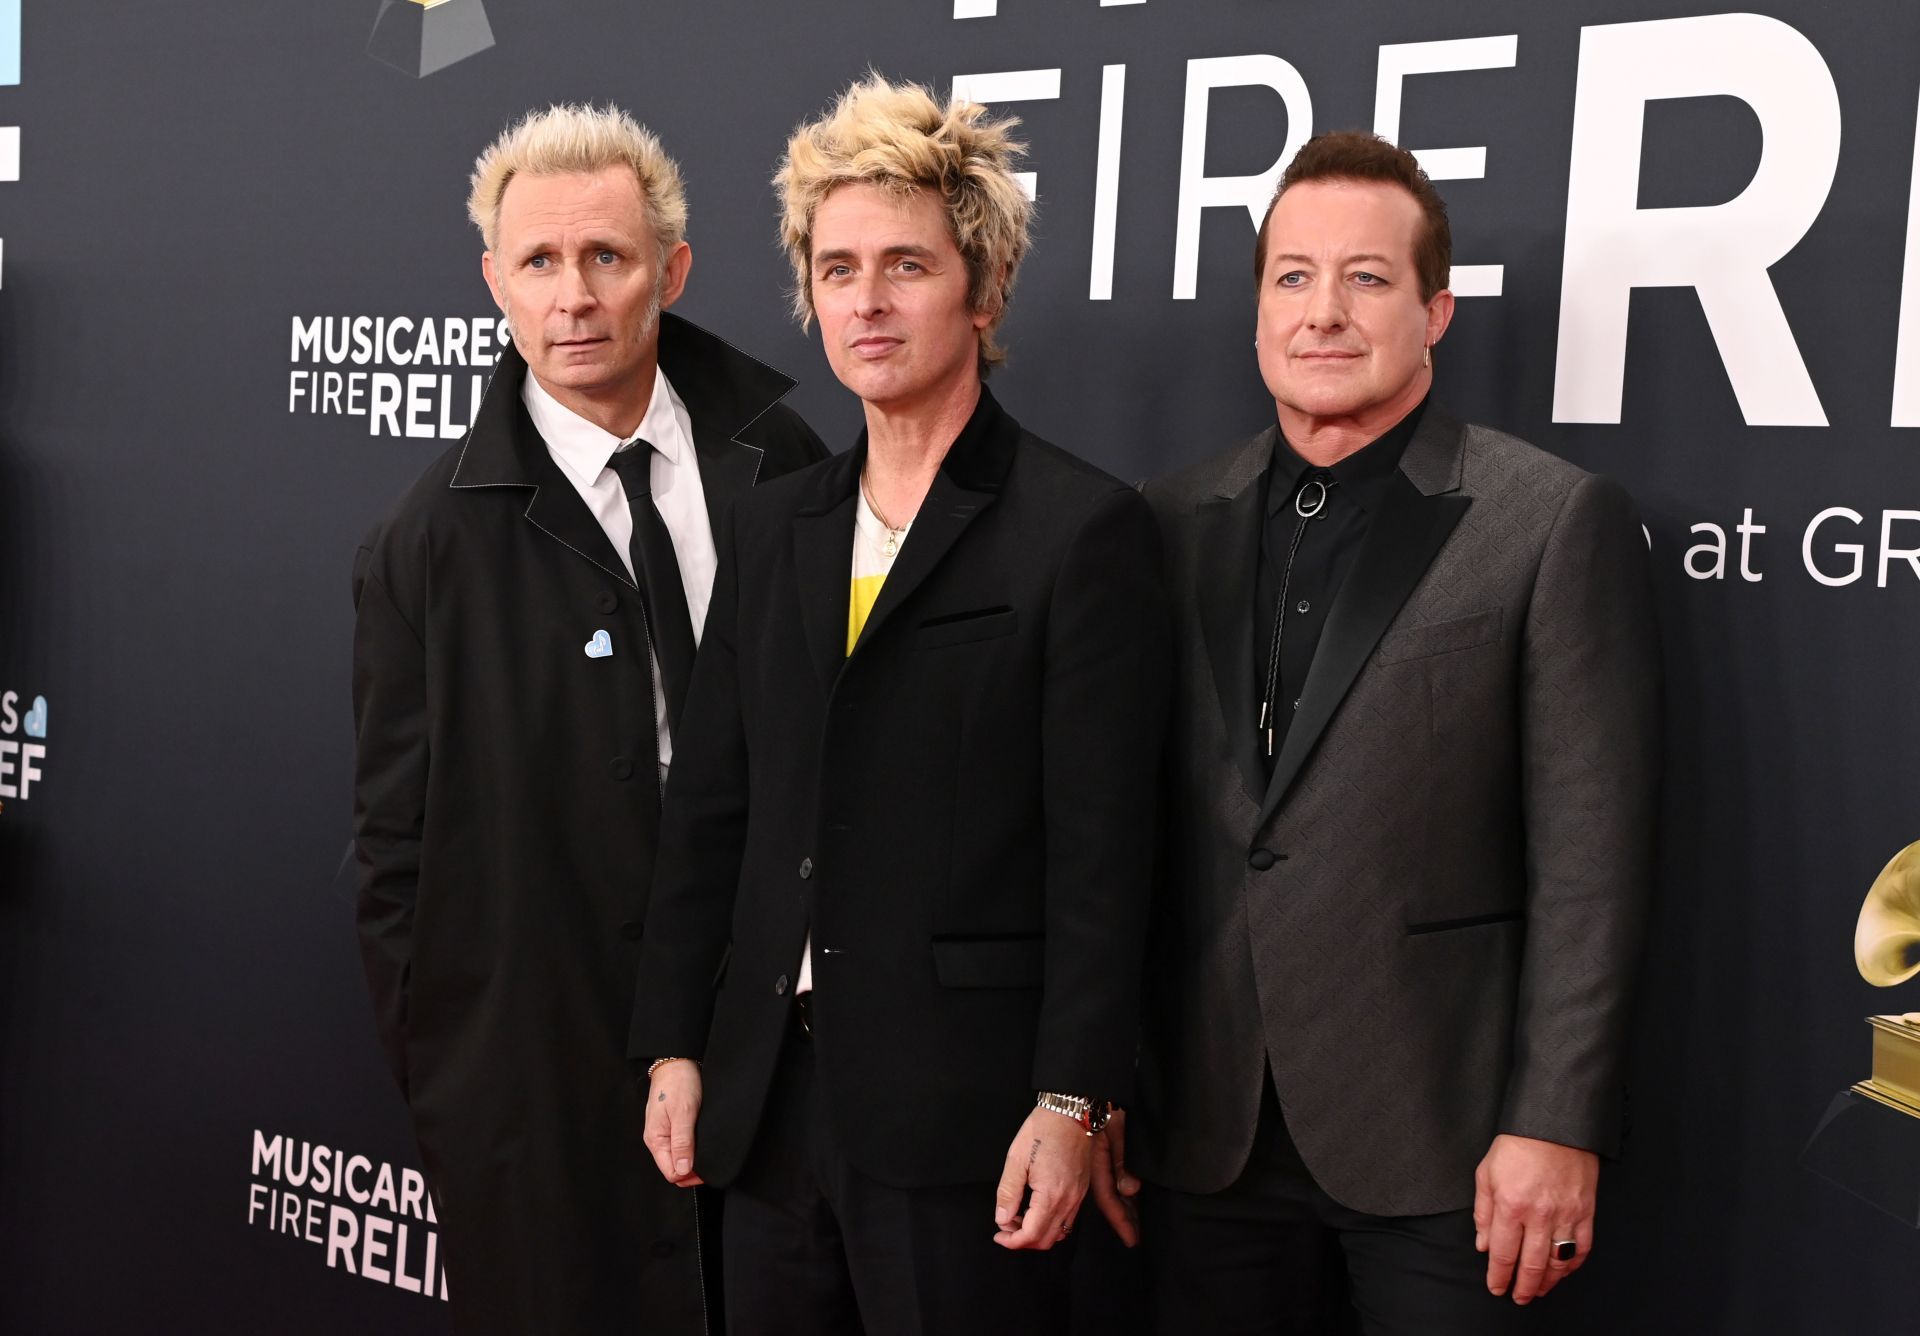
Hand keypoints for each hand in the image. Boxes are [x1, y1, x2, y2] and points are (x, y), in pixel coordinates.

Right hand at [643, 1060, 704, 1187]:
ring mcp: (665, 1133)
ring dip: (694, 1160)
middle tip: (712, 1164)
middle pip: (674, 1168)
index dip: (689, 1176)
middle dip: (693, 1171)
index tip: (707, 1172)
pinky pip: (681, 1146)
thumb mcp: (683, 1113)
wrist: (677, 1061)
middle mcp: (658, 1139)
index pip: (671, 1173)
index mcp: (656, 1140)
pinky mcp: (673, 1126)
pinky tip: (703, 1145)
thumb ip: (682, 1142)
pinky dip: (693, 1149)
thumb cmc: (678, 1083)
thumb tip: (683, 1171)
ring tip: (709, 1154)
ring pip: (679, 1158)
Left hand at [993, 1105, 1094, 1249]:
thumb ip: (1008, 1192)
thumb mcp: (1016, 1158)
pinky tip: (1036, 1210)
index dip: (1012, 1241)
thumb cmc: (1043, 1130)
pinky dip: (1051, 1224)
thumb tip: (1002, 1219)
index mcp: (1051, 1195)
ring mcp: (1078, 1197)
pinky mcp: (1081, 1190)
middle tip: (1006, 1227)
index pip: (1031, 1235)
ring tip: (1019, 1218)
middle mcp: (1068, 1201)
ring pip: (1059, 1233)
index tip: (999, 1235)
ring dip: (1037, 1234)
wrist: (1071, 1113)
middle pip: (1046, 1240)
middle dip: (1023, 1240)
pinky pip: (1068, 1220)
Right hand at [1088, 1106, 1140, 1246]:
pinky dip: (1120, 1197)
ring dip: (1123, 1211)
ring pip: (1110, 1195)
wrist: (1081, 1093)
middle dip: (1123, 1221)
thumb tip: (1130, 1190)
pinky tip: (1127, 1203)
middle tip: (1136, 1239)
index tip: (1132, 1240)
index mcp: (1096, 1167)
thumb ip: (1123, 1164)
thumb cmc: (1100, 1109)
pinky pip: (1109, 1184)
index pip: (1109, 1200)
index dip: (1120, 1221)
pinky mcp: (1096, 1161)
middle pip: (1110, 1202)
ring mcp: (1094, 1167)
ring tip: (1136, 1227)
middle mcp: (1094, 1171)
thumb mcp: (1116, 1134)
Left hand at [1472, 1133, 1597, 1303]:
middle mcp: (1539, 1215)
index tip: (1496, 1288)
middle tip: (1518, 1297)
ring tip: (1538, 1291)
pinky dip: (1573, 1266)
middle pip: (1532, 1265)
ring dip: (1548, 1283)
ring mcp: (1566, 1215)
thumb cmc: (1517, 1145)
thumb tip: (1484, 1245)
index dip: (1499, 1276)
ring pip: (1558, 1263)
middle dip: (1523, 1287)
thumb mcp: (1486, 1173)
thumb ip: (1483, 1212)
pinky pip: (1582, 1248)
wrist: (1554, 1124)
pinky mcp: (1586, 1211)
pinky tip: (1564, 1272)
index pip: (1504, 1254)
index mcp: (1511, 1205)